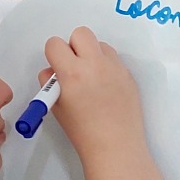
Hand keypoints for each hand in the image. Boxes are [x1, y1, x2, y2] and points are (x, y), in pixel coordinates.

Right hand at [42, 27, 144, 154]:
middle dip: (73, 46)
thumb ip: (50, 83)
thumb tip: (54, 71)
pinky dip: (106, 66)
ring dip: (92, 54)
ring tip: (92, 78)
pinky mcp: (128, 74)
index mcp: (72, 73)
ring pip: (100, 44)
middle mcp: (94, 65)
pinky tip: (106, 87)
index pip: (55, 44)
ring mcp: (115, 68)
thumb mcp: (56, 107)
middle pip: (81, 33)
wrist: (115, 146)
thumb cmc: (82, 131)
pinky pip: (114, 59)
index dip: (53, 55)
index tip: (57, 67)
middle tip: (74, 66)